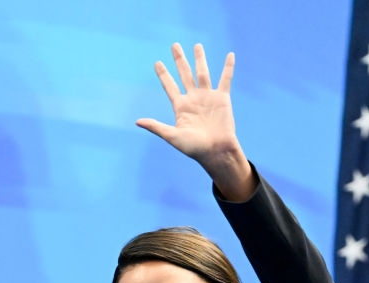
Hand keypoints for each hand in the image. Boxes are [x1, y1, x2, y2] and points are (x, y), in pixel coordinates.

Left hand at [137, 43, 254, 200]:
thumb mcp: (172, 136)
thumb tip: (137, 122)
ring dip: (200, 59)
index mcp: (181, 107)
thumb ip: (156, 127)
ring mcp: (208, 98)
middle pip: (184, 74)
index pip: (170, 86)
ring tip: (197, 45)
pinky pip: (226, 79)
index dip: (163, 74)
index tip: (157, 63)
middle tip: (174, 45)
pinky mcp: (222, 99)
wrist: (216, 152)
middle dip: (180, 60)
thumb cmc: (194, 148)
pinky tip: (230, 55)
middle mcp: (193, 99)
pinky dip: (228, 67)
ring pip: (202, 73)